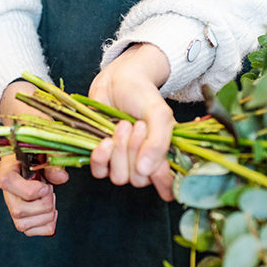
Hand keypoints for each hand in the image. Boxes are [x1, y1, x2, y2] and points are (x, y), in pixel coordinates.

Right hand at [0, 80, 69, 235]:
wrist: (32, 144)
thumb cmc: (39, 140)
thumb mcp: (47, 142)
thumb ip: (55, 157)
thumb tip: (61, 177)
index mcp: (7, 166)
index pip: (5, 182)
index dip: (29, 190)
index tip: (46, 186)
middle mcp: (6, 187)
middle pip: (17, 210)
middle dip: (43, 206)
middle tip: (52, 193)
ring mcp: (12, 201)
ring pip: (22, 223)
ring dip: (45, 216)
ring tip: (52, 200)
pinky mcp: (21, 212)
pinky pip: (28, 230)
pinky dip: (45, 226)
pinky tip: (52, 212)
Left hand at [88, 43, 175, 200]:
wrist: (119, 80)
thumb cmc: (143, 96)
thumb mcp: (159, 115)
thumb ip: (159, 142)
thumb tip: (147, 170)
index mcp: (163, 157)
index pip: (167, 187)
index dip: (162, 181)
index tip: (159, 165)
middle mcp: (143, 164)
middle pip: (139, 180)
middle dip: (136, 152)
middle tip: (137, 125)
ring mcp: (121, 162)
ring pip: (119, 177)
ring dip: (120, 151)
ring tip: (123, 125)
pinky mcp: (102, 157)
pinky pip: (99, 171)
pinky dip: (101, 157)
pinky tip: (105, 140)